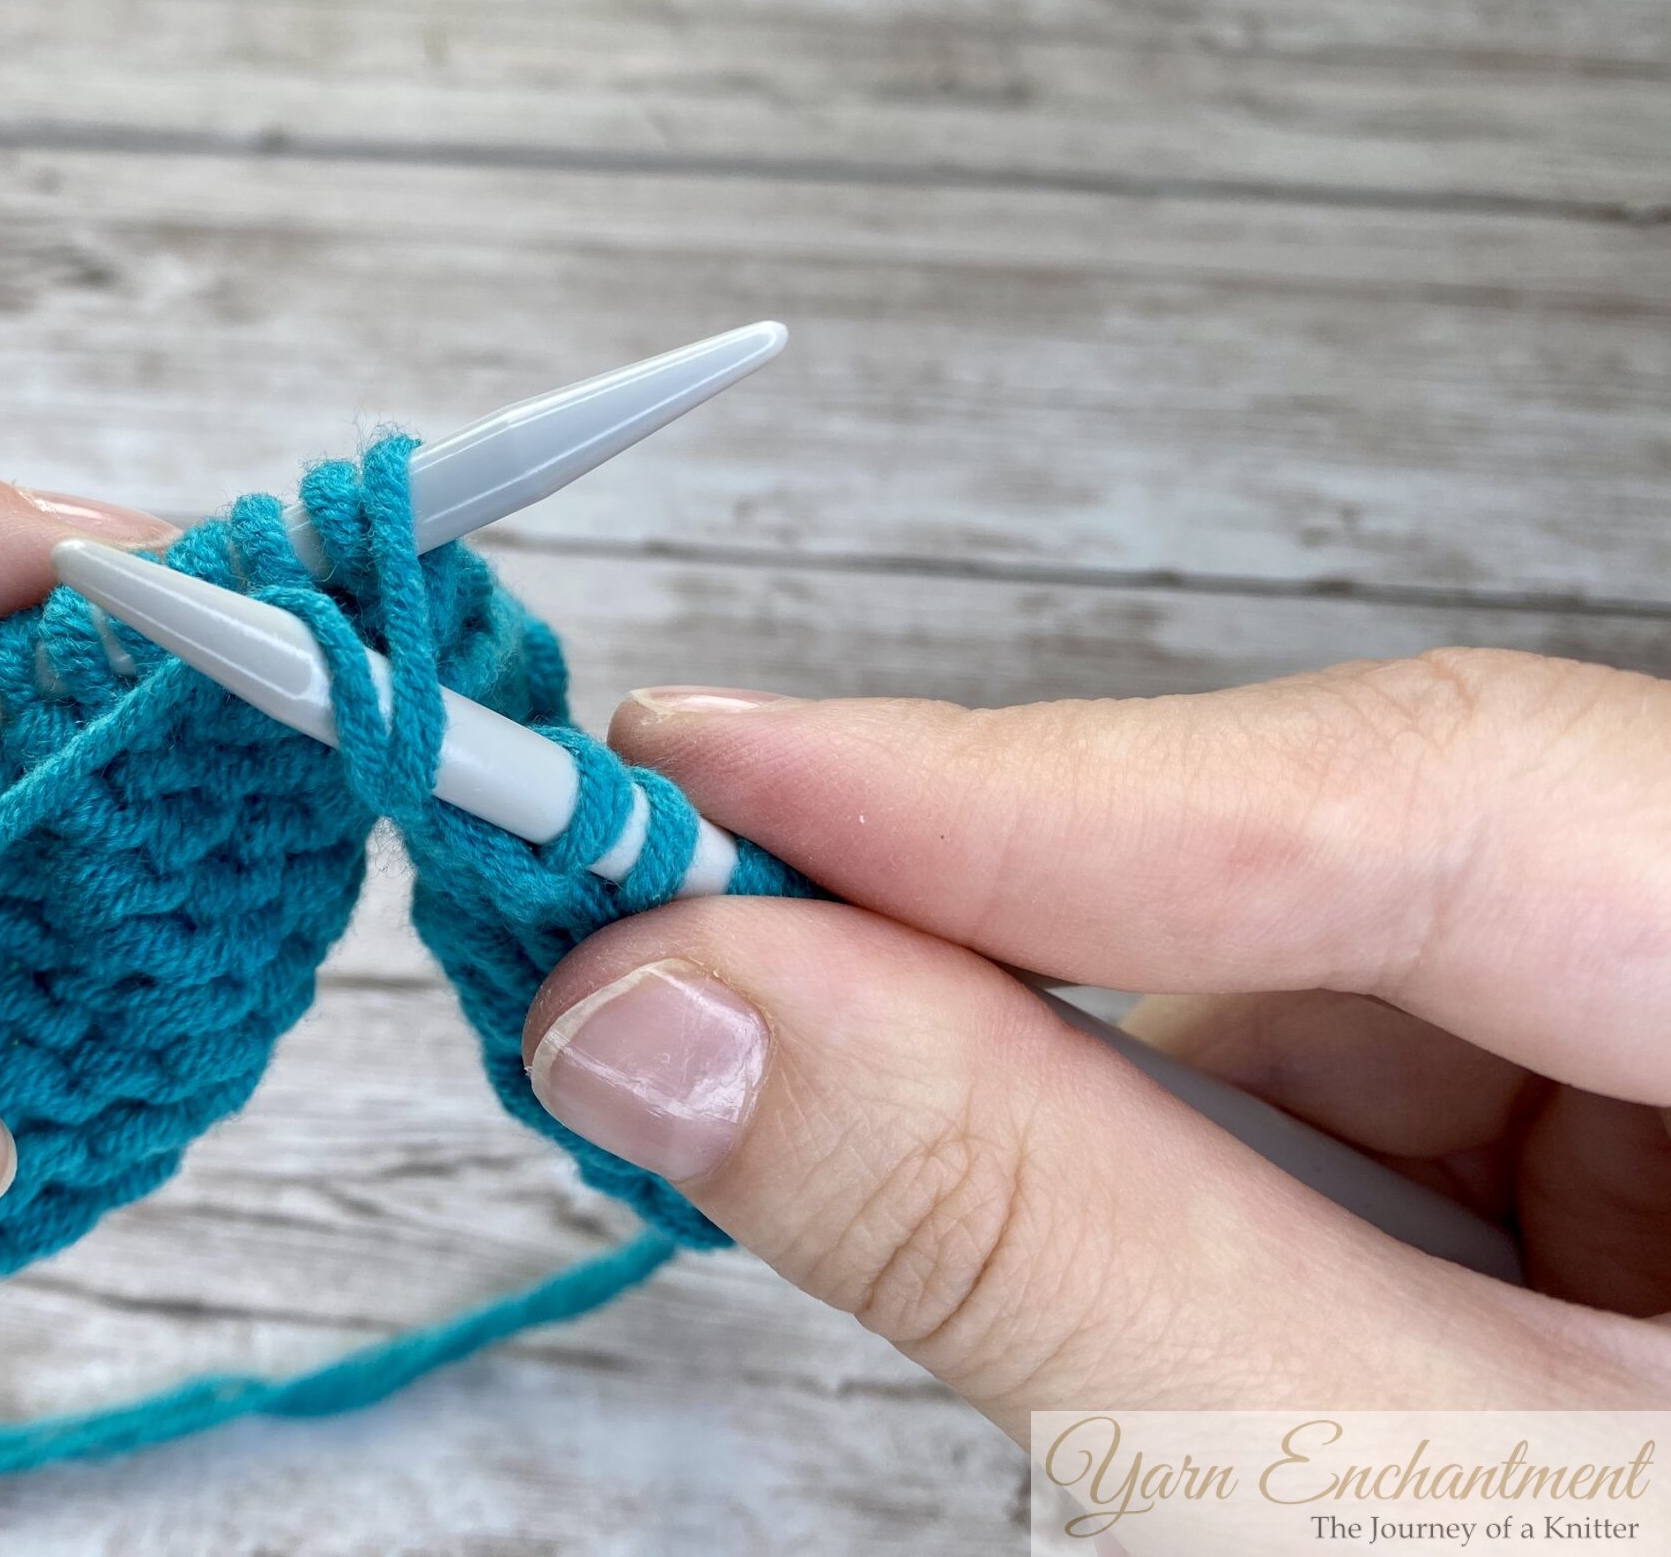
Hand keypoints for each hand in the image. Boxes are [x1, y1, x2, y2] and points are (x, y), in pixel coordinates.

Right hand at [525, 652, 1670, 1430]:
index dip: (1015, 778)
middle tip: (708, 967)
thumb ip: (1032, 1231)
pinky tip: (1213, 1324)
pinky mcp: (1663, 1195)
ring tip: (1056, 1275)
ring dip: (1151, 1125)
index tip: (698, 770)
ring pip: (1364, 1001)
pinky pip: (1400, 1110)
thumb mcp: (1371, 1514)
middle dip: (1026, 952)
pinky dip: (1248, 1198)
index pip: (1431, 793)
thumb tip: (680, 1010)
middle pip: (1379, 877)